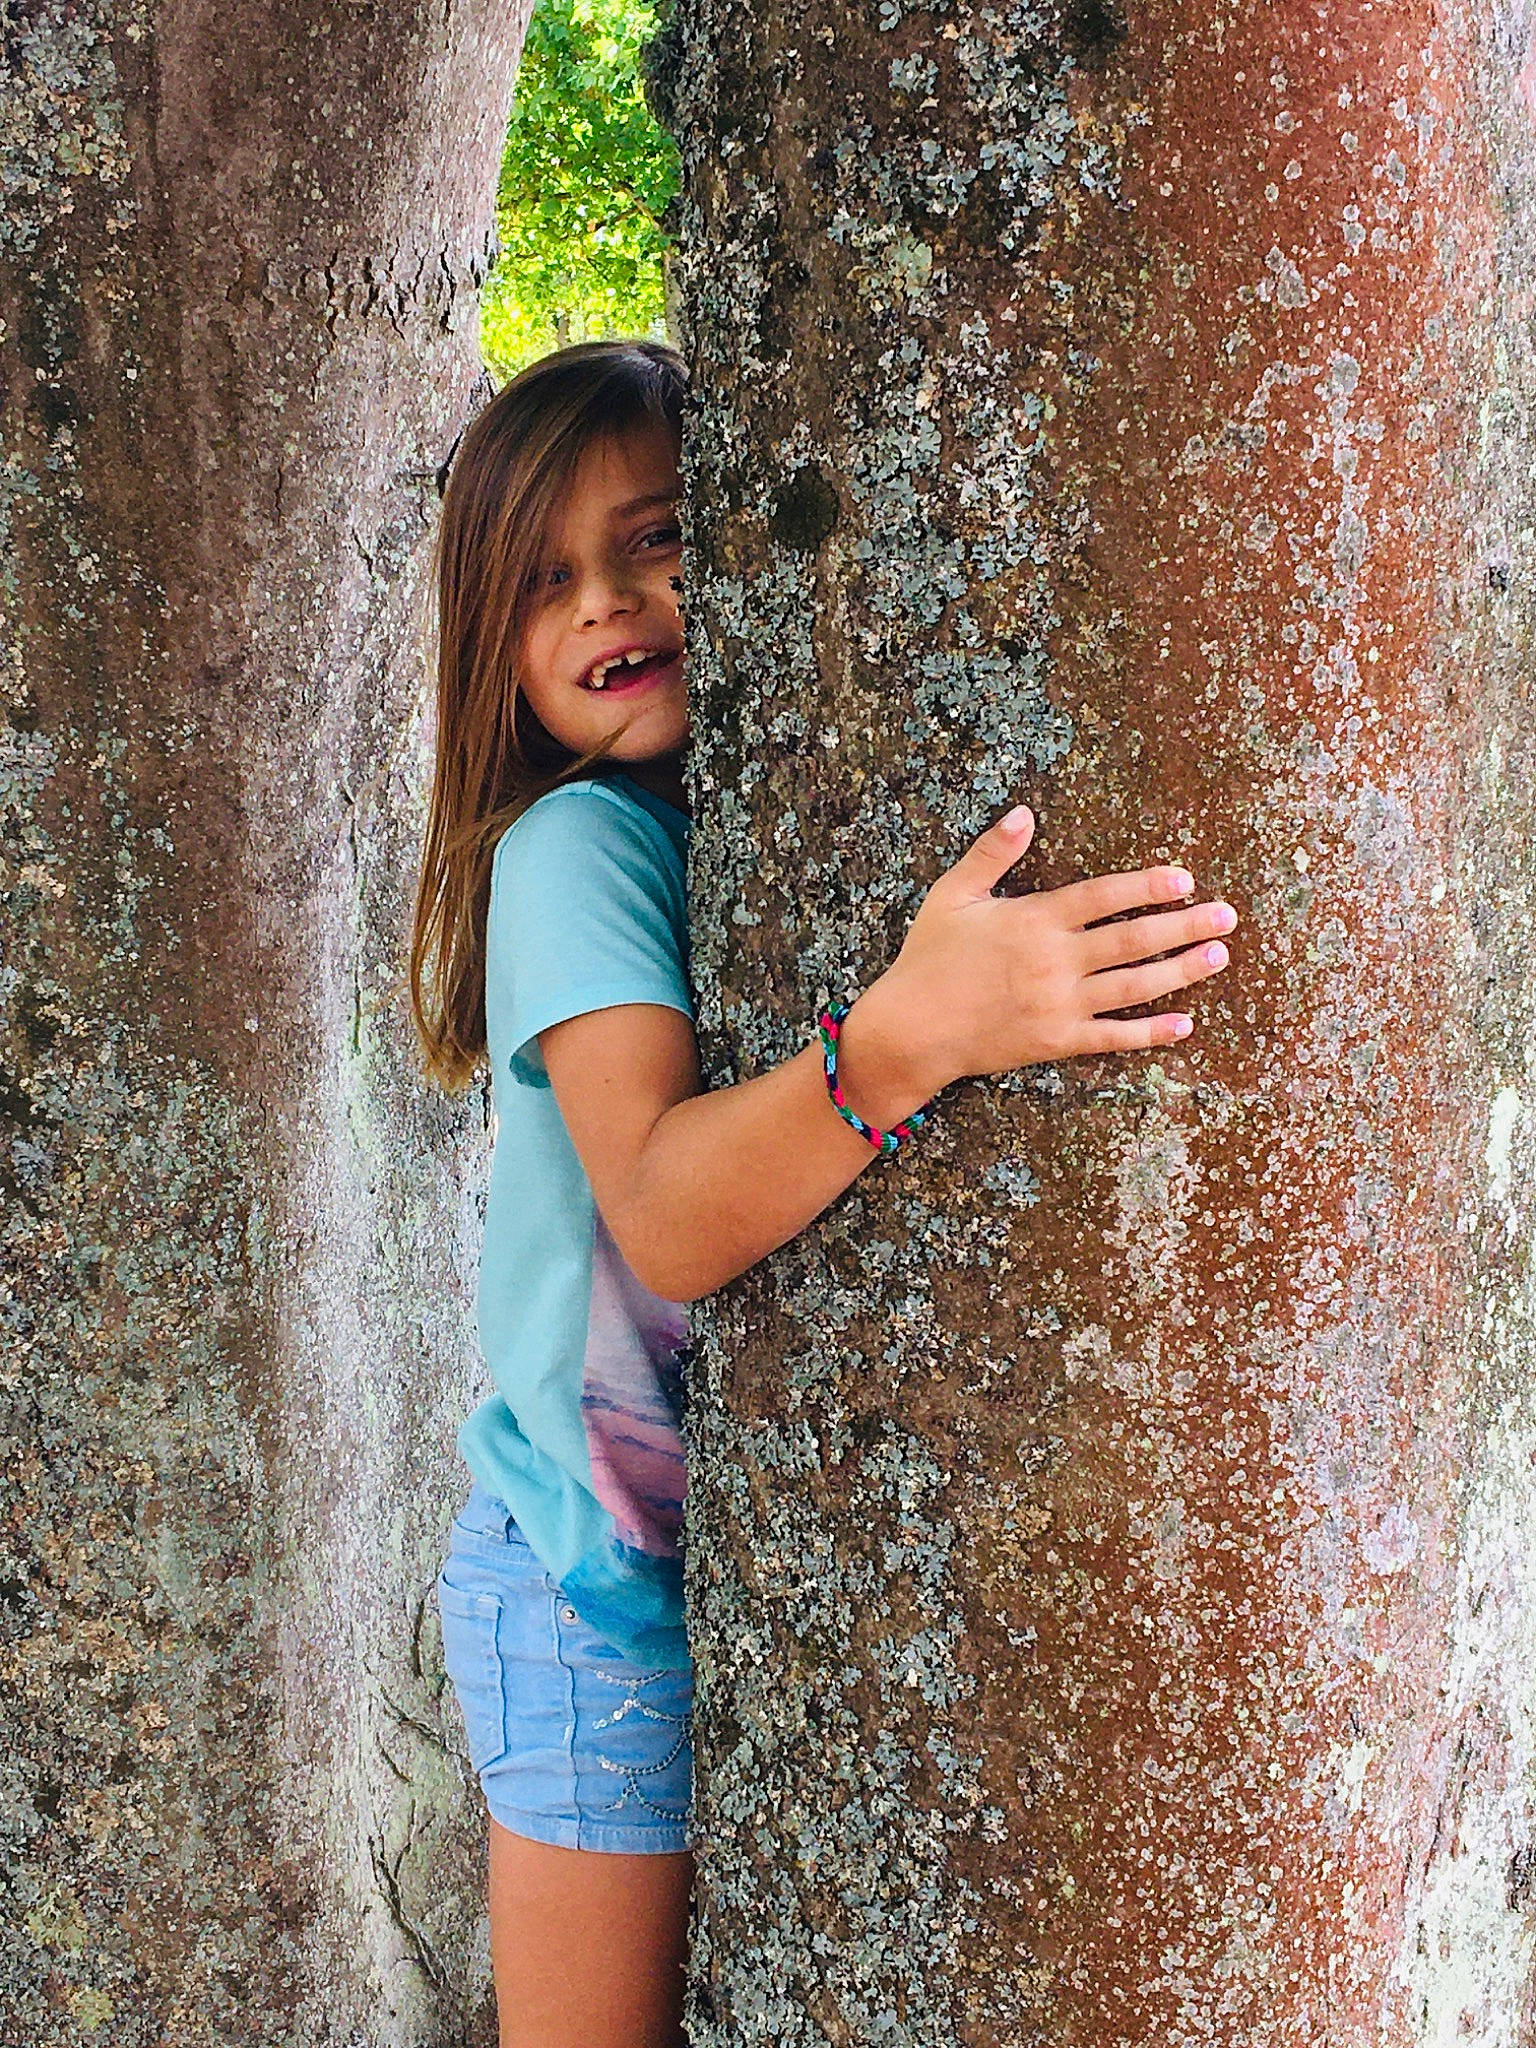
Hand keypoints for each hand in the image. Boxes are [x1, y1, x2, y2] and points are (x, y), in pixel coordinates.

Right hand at [876, 804, 1236, 1088]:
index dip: (1146, 886)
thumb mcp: (952, 895)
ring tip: (1218, 955)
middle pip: (1133, 939)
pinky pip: (1114, 1036)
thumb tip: (1025, 813)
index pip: (1104, 896)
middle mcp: (1055, 960)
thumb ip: (991, 853)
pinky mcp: (1057, 1042)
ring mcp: (1060, 1004)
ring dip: (1181, 971)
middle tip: (1226, 916)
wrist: (911, 1030)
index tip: (1184, 879)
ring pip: (1134, 985)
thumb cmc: (928, 959)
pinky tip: (1185, 1023)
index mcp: (1034, 919)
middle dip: (1184, 925)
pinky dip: (1151, 1031)